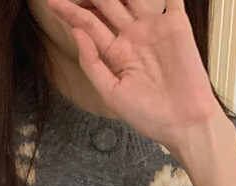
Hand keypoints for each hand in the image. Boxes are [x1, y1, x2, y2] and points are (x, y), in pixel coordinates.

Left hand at [45, 0, 224, 151]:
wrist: (184, 123)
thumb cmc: (149, 116)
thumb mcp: (111, 93)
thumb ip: (93, 63)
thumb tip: (77, 32)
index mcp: (116, 53)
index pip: (89, 25)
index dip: (70, 12)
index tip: (51, 2)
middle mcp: (133, 37)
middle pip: (106, 5)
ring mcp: (154, 28)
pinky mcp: (177, 25)